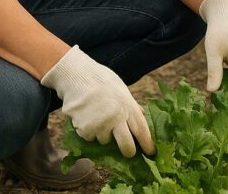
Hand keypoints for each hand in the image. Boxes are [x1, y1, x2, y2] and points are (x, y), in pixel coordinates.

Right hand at [40, 45, 154, 156]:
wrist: (77, 75)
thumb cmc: (100, 79)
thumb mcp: (121, 89)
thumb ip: (130, 104)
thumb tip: (141, 114)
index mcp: (128, 106)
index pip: (142, 130)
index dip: (147, 144)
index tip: (151, 153)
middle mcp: (117, 117)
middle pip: (126, 145)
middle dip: (128, 151)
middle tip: (128, 153)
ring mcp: (101, 125)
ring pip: (105, 140)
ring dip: (102, 134)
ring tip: (96, 115)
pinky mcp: (85, 129)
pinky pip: (89, 136)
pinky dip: (87, 130)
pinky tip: (85, 115)